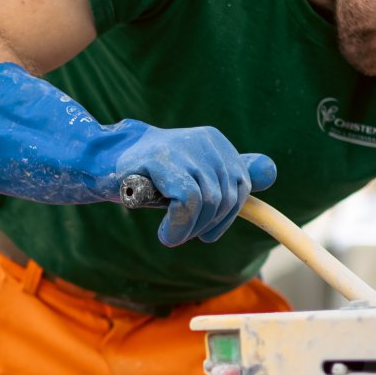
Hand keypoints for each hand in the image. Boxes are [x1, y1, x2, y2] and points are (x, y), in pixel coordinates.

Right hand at [118, 126, 276, 245]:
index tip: (207, 233)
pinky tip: (167, 234)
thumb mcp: (193, 176)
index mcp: (216, 142)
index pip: (241, 186)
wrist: (105, 163)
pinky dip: (180, 226)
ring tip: (171, 235)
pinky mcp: (162, 158)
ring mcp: (183, 147)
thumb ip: (229, 174)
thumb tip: (270, 172)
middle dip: (208, 225)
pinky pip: (188, 201)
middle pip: (226, 196)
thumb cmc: (151, 175)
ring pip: (209, 201)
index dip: (226, 217)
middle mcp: (204, 140)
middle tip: (183, 234)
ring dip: (191, 229)